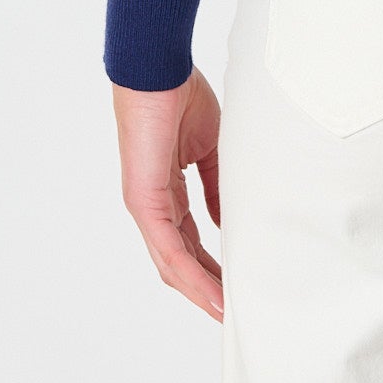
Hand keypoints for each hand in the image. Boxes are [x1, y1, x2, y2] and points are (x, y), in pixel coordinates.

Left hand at [112, 68, 223, 321]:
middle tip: (234, 308)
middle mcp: (151, 205)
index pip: (189, 240)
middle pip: (178, 261)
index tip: (237, 281)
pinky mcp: (145, 201)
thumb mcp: (208, 149)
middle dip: (205, 287)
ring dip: (199, 291)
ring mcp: (145, 206)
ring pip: (171, 263)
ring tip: (226, 311)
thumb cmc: (180, 96)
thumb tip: (228, 221)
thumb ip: (217, 186)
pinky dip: (190, 273)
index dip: (211, 264)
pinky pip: (168, 248)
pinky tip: (211, 291)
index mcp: (166, 190)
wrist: (158, 70)